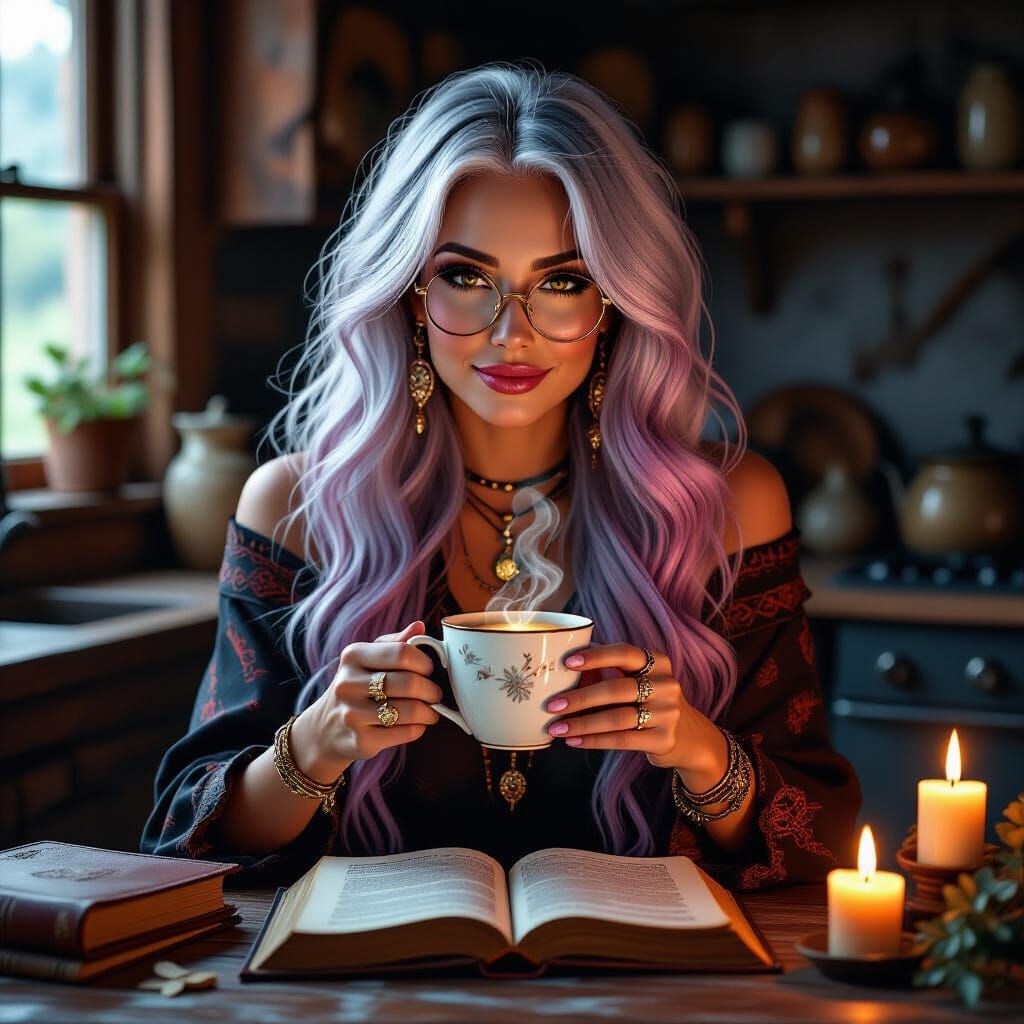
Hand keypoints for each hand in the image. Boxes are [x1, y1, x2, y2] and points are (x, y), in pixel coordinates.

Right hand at [297, 620, 441, 775]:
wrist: (326, 728)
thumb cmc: (357, 686)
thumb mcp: (368, 658)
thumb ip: (395, 643)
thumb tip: (419, 626)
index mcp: (353, 656)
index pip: (402, 653)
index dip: (424, 662)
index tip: (428, 670)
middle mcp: (348, 683)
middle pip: (409, 683)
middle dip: (432, 690)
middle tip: (435, 695)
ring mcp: (352, 714)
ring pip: (410, 710)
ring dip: (429, 712)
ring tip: (430, 711)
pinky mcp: (361, 740)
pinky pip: (405, 732)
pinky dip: (419, 729)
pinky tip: (415, 725)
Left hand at [544, 643, 726, 778]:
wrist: (688, 737)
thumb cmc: (650, 701)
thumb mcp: (637, 680)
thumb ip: (608, 669)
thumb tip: (566, 658)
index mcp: (658, 662)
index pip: (624, 653)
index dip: (596, 656)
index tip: (568, 662)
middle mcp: (666, 685)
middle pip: (616, 689)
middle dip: (580, 697)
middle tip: (552, 704)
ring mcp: (669, 713)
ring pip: (617, 718)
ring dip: (582, 724)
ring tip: (556, 727)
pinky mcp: (664, 739)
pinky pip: (623, 740)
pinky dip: (594, 741)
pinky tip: (574, 741)